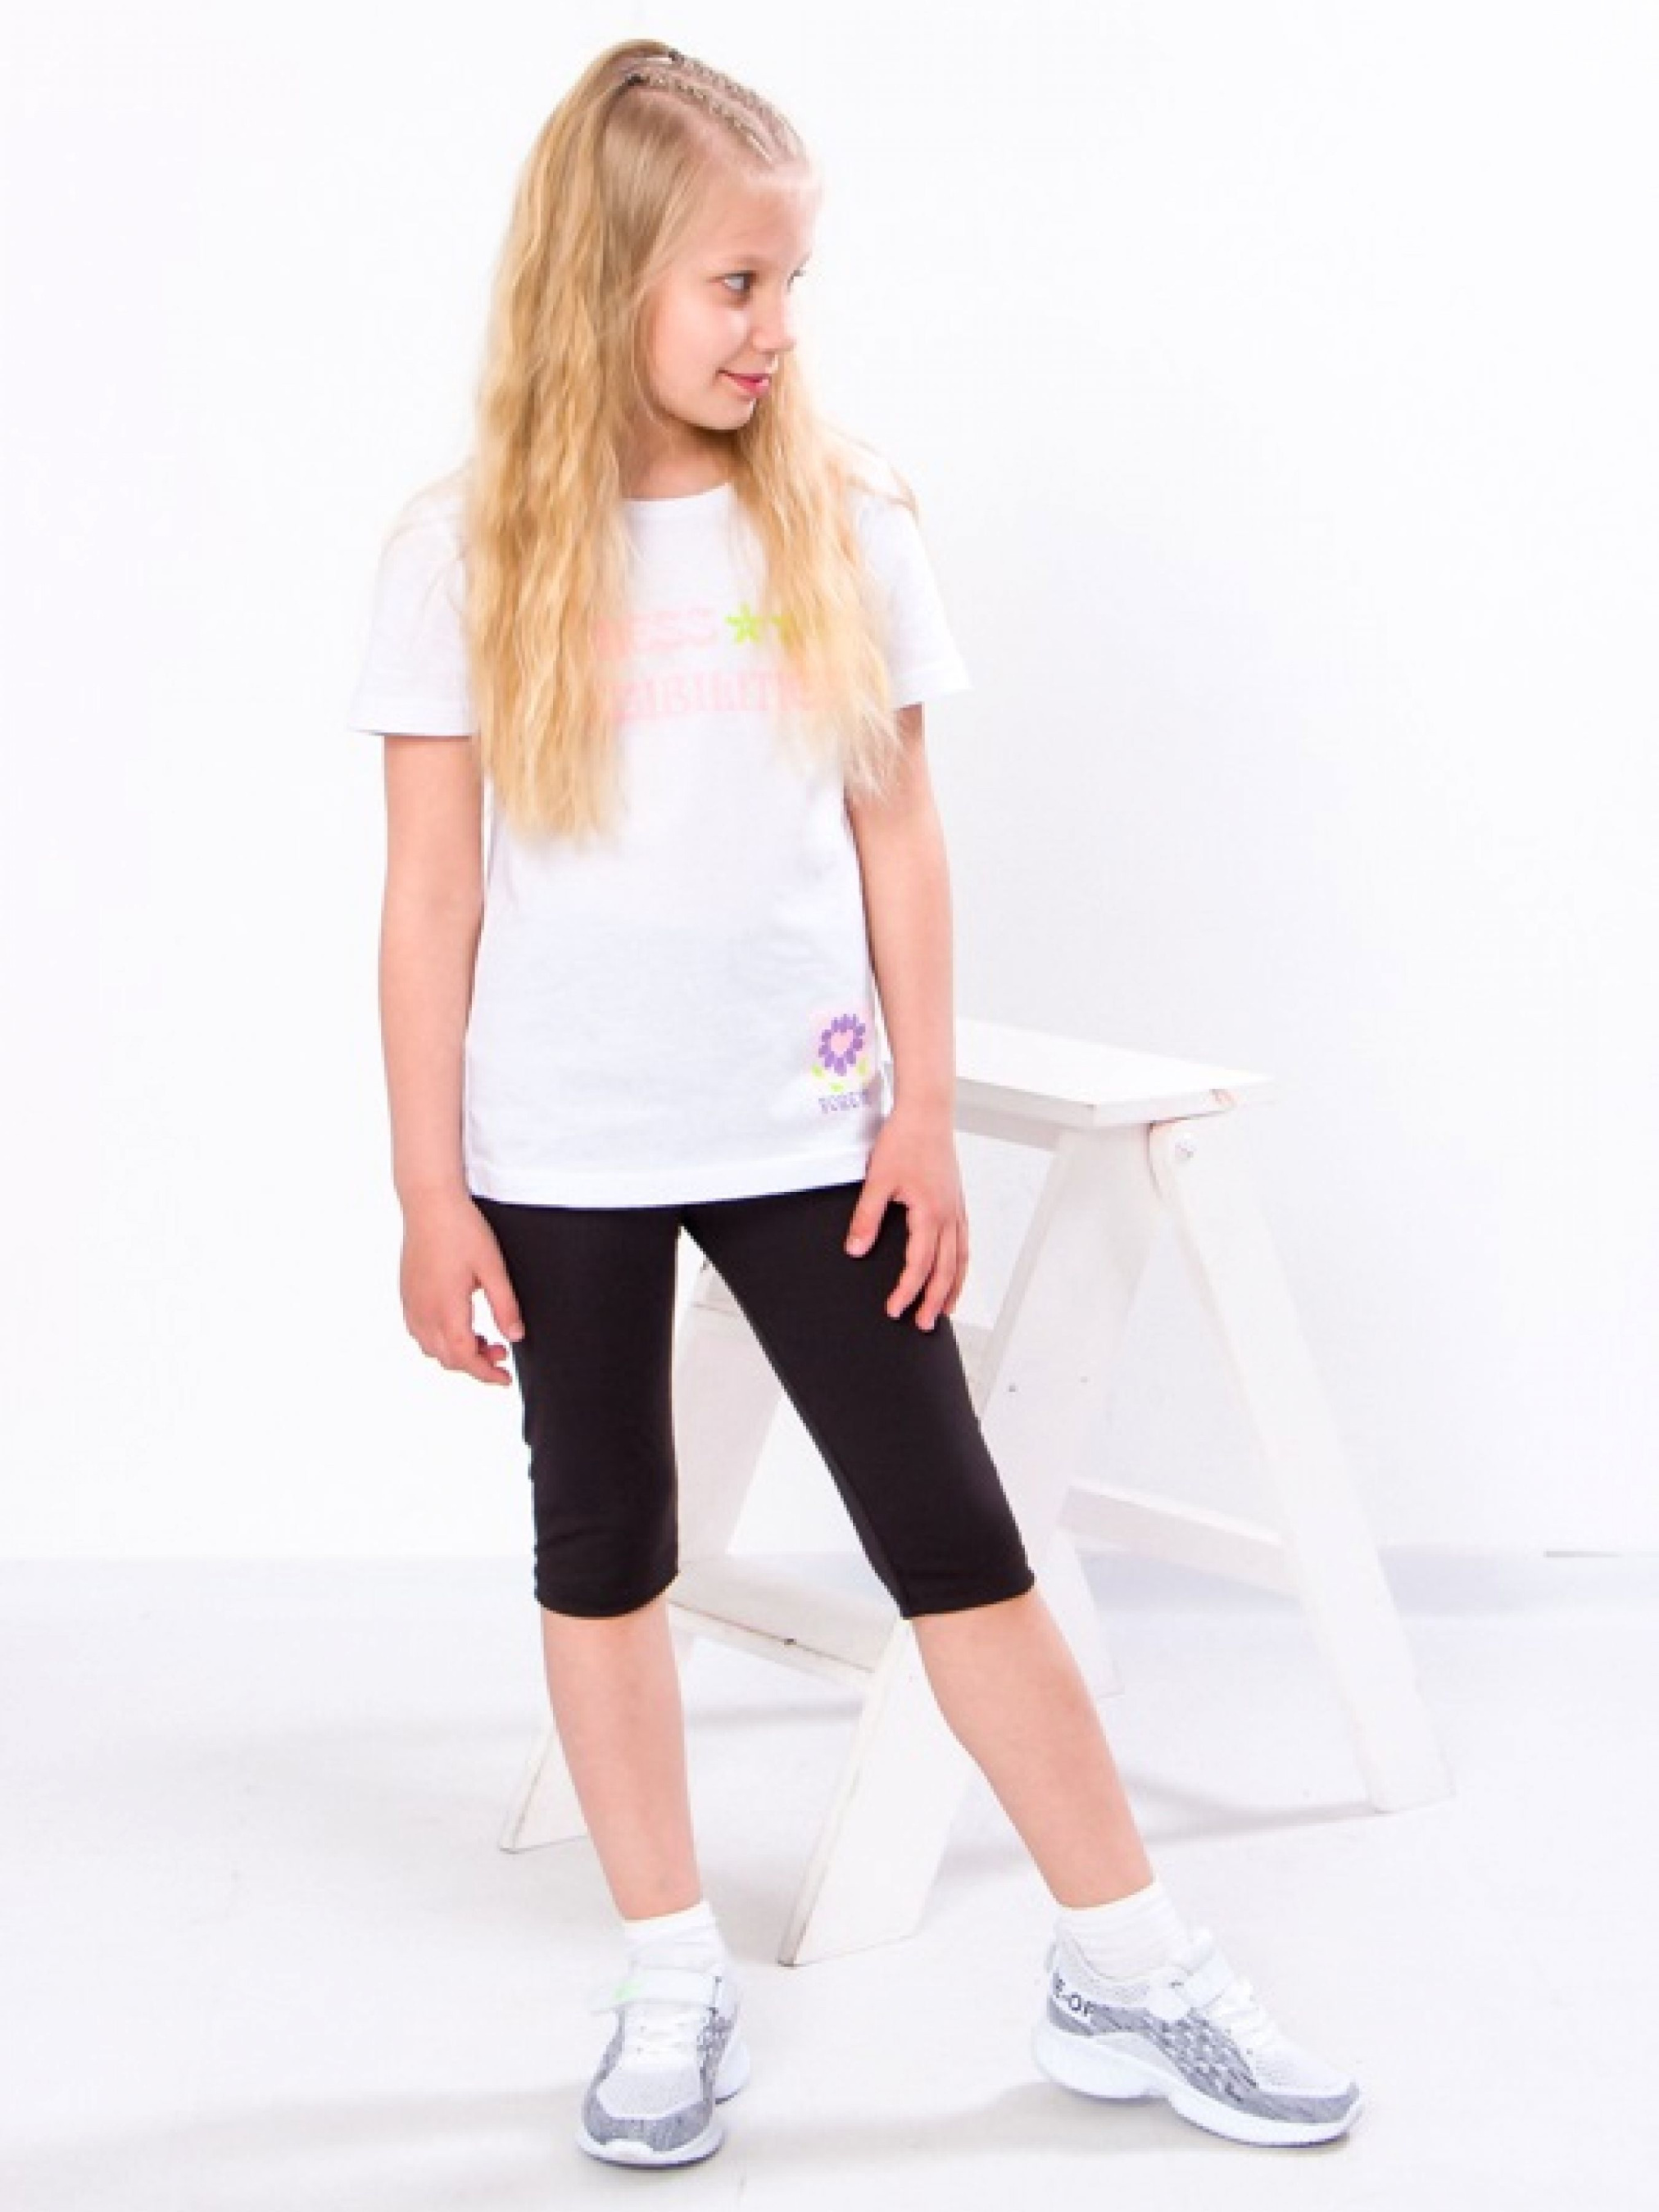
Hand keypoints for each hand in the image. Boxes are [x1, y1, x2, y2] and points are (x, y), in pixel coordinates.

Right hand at [399, 1189, 525, 1385]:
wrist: (429, 1203)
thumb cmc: (462, 1230)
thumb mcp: (493, 1268)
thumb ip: (505, 1306)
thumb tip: (514, 1337)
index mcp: (446, 1308)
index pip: (463, 1358)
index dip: (486, 1374)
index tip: (505, 1378)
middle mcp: (423, 1312)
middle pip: (447, 1358)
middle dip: (476, 1363)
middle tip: (501, 1351)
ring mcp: (411, 1304)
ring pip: (431, 1348)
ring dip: (457, 1352)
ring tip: (482, 1338)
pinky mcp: (406, 1295)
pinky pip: (420, 1332)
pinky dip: (440, 1340)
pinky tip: (459, 1324)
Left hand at [842, 1105, 967, 1329]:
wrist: (927, 1111)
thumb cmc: (904, 1140)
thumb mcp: (877, 1180)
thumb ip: (866, 1218)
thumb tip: (855, 1250)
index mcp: (930, 1214)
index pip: (920, 1265)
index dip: (906, 1291)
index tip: (894, 1309)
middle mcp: (949, 1215)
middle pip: (946, 1270)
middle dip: (935, 1301)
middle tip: (924, 1325)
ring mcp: (957, 1208)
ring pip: (961, 1258)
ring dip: (954, 1286)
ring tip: (947, 1309)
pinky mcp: (957, 1200)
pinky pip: (964, 1241)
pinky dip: (961, 1263)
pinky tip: (956, 1270)